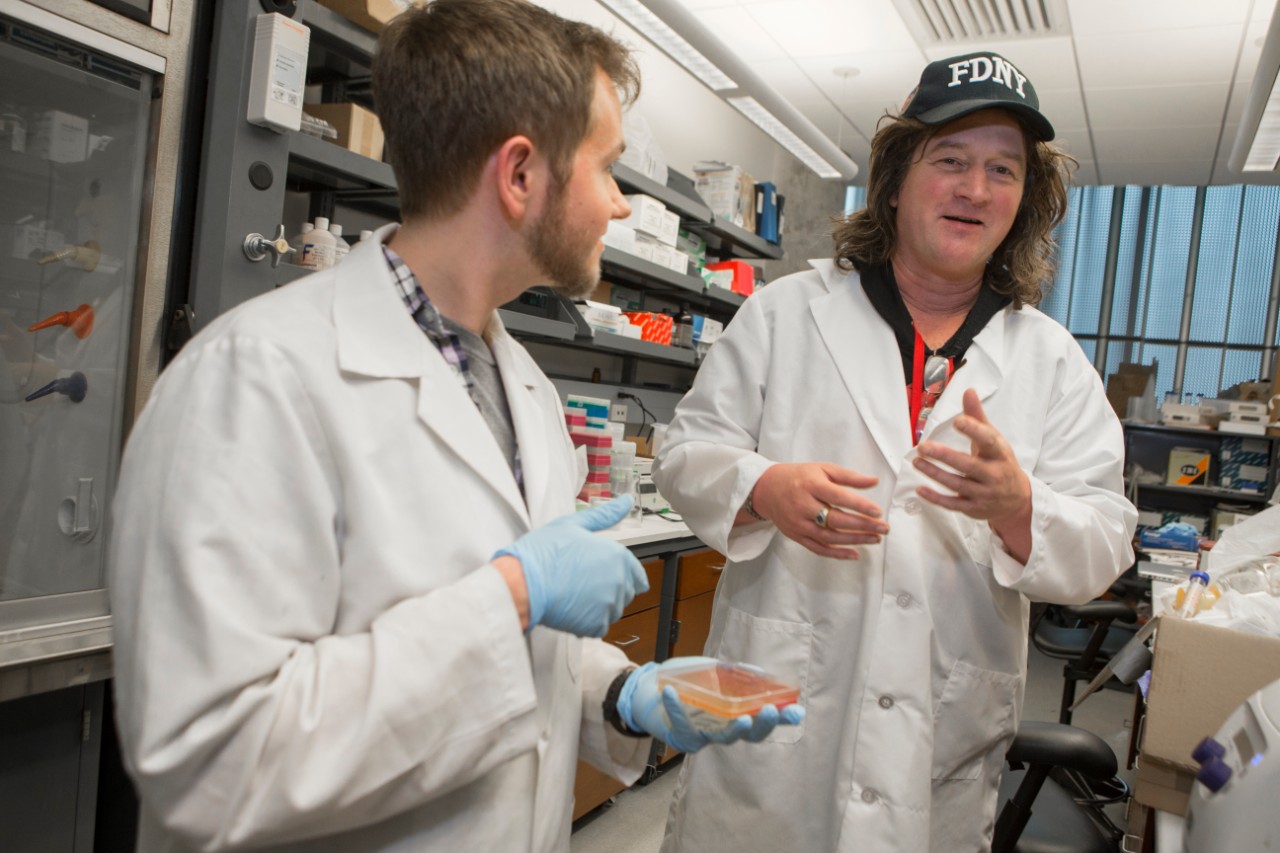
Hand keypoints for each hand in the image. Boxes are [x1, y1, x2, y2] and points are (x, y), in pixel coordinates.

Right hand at [494, 496, 647, 636]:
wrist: (522, 582)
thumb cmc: (544, 553)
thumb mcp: (574, 524)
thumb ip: (606, 515)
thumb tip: (627, 501)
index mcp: (617, 556)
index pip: (637, 574)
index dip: (621, 574)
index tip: (604, 575)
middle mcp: (619, 582)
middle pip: (625, 592)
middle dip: (609, 588)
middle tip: (582, 581)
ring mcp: (608, 605)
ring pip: (613, 610)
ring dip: (600, 605)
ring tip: (574, 593)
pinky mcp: (596, 625)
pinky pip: (600, 626)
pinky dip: (588, 621)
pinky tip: (571, 607)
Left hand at [617, 657, 804, 751]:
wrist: (650, 688)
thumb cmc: (686, 683)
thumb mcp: (714, 673)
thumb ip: (735, 673)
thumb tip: (760, 672)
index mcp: (733, 715)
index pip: (762, 720)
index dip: (780, 718)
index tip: (797, 713)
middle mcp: (722, 730)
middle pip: (748, 735)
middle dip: (761, 725)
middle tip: (771, 712)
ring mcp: (703, 735)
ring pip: (722, 737)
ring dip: (733, 728)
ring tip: (741, 718)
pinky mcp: (680, 736)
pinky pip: (680, 724)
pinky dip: (676, 708)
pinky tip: (672, 693)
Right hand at [750, 462, 885, 558]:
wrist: (767, 489)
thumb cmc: (799, 477)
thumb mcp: (822, 469)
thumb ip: (848, 476)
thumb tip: (874, 481)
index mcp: (810, 485)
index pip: (837, 496)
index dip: (858, 505)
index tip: (877, 511)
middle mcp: (803, 505)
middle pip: (835, 519)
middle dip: (862, 525)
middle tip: (883, 528)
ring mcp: (799, 523)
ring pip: (829, 537)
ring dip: (854, 540)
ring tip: (875, 539)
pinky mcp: (796, 536)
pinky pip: (818, 548)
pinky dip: (837, 554)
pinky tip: (855, 554)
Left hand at [913, 389, 1031, 558]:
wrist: (1016, 500)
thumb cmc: (1000, 463)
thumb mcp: (994, 441)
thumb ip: (977, 418)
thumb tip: (968, 391)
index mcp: (1000, 454)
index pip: (988, 441)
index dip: (974, 430)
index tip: (958, 420)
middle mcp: (994, 475)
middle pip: (968, 466)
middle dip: (945, 456)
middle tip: (923, 446)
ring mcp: (984, 494)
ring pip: (957, 485)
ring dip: (935, 474)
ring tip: (916, 461)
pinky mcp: (974, 509)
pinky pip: (953, 504)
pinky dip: (936, 498)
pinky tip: (920, 488)